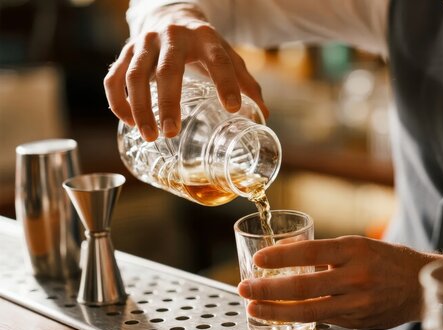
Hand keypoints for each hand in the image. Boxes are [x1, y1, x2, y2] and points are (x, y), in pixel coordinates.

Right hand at [104, 4, 267, 141]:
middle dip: (169, 102)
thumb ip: (244, 82)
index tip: (233, 109)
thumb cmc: (203, 44)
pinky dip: (118, 101)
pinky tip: (128, 122)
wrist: (170, 15)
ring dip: (140, 107)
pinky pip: (114, 78)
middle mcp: (172, 37)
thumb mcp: (227, 55)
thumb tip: (263, 113)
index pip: (217, 60)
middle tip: (172, 132)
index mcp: (204, 38)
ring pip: (135, 75)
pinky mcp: (125, 52)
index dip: (226, 83)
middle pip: (168, 69)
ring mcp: (145, 43)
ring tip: (149, 136)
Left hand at [237, 236, 434, 329]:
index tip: (258, 259)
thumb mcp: (355, 245)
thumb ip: (322, 251)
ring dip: (277, 310)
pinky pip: (323, 319)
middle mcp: (356, 276)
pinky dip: (298, 316)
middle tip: (245, 288)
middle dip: (269, 289)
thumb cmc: (384, 259)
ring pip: (310, 310)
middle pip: (305, 286)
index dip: (281, 256)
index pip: (310, 252)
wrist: (419, 284)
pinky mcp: (358, 321)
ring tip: (254, 307)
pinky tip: (280, 314)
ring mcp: (357, 302)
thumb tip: (285, 249)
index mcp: (353, 250)